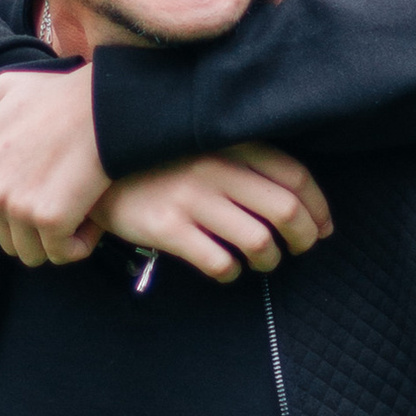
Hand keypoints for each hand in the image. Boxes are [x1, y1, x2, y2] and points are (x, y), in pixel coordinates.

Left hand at [0, 66, 110, 263]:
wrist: (103, 106)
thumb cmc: (57, 97)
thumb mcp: (1, 89)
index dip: (2, 215)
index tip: (29, 199)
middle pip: (7, 241)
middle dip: (31, 230)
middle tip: (59, 204)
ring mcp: (20, 208)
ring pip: (33, 253)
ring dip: (55, 240)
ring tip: (75, 212)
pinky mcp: (52, 220)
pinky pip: (63, 253)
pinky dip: (79, 243)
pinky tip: (92, 219)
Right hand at [94, 145, 332, 281]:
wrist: (91, 165)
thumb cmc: (157, 159)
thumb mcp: (202, 141)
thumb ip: (243, 157)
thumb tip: (297, 195)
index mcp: (230, 142)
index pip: (295, 175)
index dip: (318, 206)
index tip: (324, 226)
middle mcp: (216, 167)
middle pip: (286, 210)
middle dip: (305, 237)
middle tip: (302, 248)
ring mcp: (191, 198)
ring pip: (258, 241)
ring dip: (271, 259)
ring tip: (265, 261)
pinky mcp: (167, 228)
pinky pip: (219, 262)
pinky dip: (232, 274)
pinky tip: (227, 270)